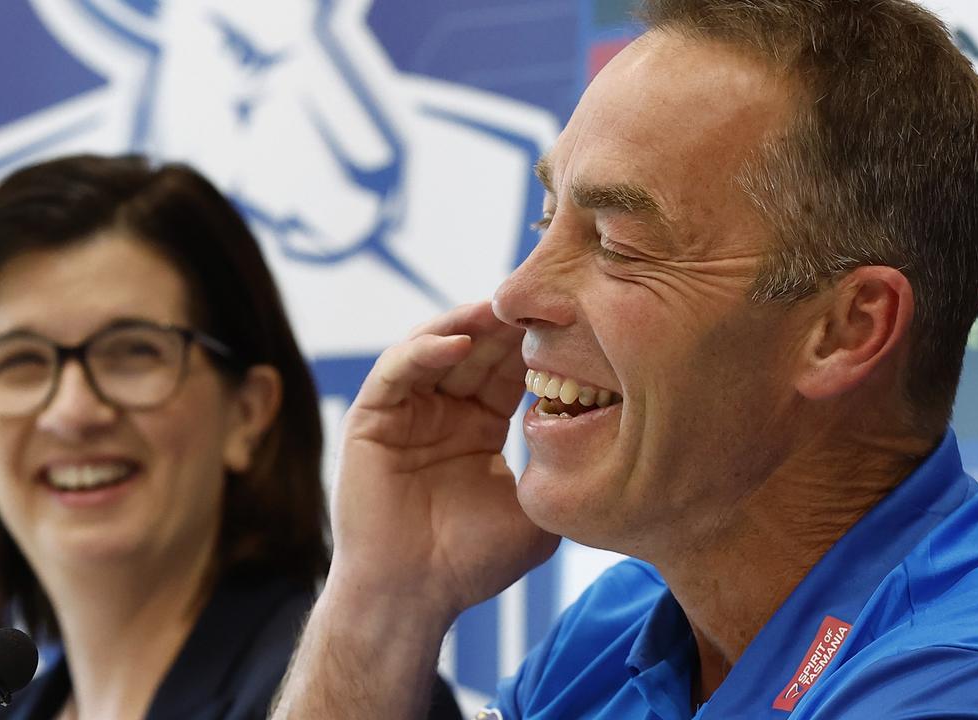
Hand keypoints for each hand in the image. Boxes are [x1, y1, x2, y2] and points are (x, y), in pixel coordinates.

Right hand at [331, 301, 559, 619]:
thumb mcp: (533, 510)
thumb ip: (555, 468)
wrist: (413, 597)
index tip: (571, 318)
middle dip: (506, 323)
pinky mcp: (372, 417)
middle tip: (538, 295)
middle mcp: (443, 411)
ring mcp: (406, 411)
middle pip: (476, 348)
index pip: (509, 369)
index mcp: (480, 426)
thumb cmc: (471, 562)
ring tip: (499, 310)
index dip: (536, 344)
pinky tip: (459, 343)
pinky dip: (425, 350)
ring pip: (435, 346)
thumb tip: (605, 436)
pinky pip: (398, 370)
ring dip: (466, 323)